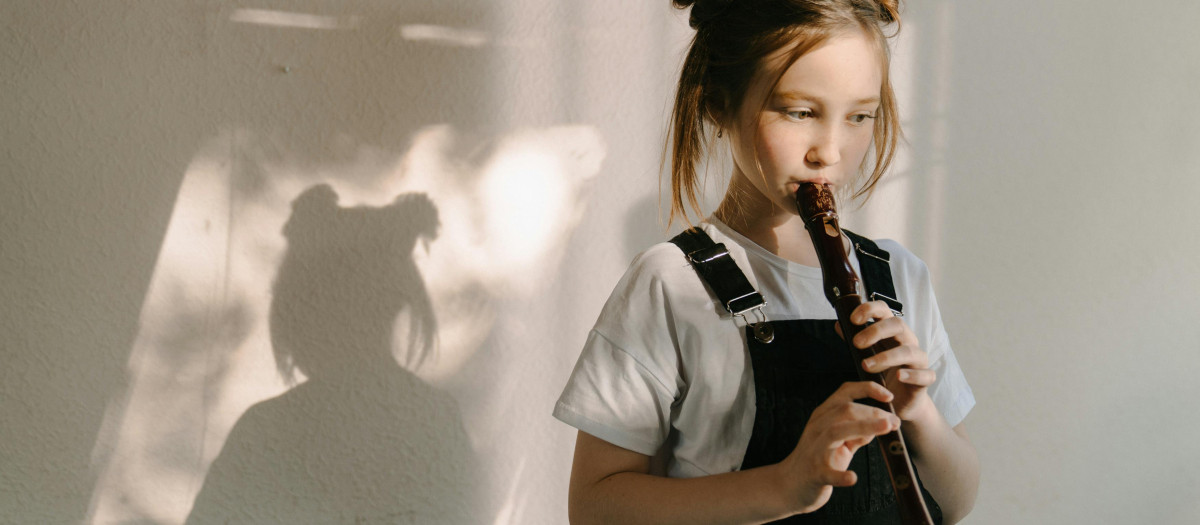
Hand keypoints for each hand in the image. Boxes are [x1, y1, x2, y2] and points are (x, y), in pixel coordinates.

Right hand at [778, 381, 900, 514]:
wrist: (790, 484)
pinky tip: (853, 478)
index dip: (868, 389)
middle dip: (873, 412)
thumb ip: (858, 430)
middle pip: (845, 410)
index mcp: (823, 416)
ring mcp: (815, 450)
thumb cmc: (818, 459)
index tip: (889, 396)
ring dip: (863, 427)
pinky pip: (828, 473)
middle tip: (895, 422)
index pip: (845, 392)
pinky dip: (841, 475)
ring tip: (886, 428)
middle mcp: (817, 428)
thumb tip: (883, 422)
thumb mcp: (838, 440)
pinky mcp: (815, 473)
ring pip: (837, 431)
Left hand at [836, 300, 936, 420]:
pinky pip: (925, 374)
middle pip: (898, 325)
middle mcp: (908, 341)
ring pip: (909, 351)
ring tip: (866, 365)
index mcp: (893, 332)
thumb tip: (839, 324)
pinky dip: (912, 375)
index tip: (853, 319)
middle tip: (857, 343)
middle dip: (876, 331)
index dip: (870, 309)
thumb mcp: (867, 355)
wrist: (900, 400)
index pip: (885, 311)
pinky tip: (899, 376)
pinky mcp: (925, 379)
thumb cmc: (884, 373)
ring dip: (886, 357)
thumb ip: (856, 340)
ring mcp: (919, 359)